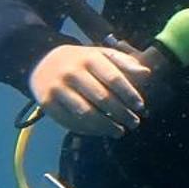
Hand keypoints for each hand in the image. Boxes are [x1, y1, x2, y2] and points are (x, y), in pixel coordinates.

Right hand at [29, 45, 152, 135]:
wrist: (42, 61)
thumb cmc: (82, 61)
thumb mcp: (102, 56)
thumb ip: (125, 64)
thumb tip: (146, 74)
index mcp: (89, 58)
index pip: (114, 78)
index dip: (129, 94)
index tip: (140, 107)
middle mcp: (72, 72)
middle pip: (102, 98)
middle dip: (122, 113)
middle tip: (134, 123)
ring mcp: (57, 88)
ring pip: (86, 114)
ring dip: (106, 126)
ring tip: (120, 131)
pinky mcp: (46, 103)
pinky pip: (70, 122)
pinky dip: (88, 130)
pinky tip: (101, 131)